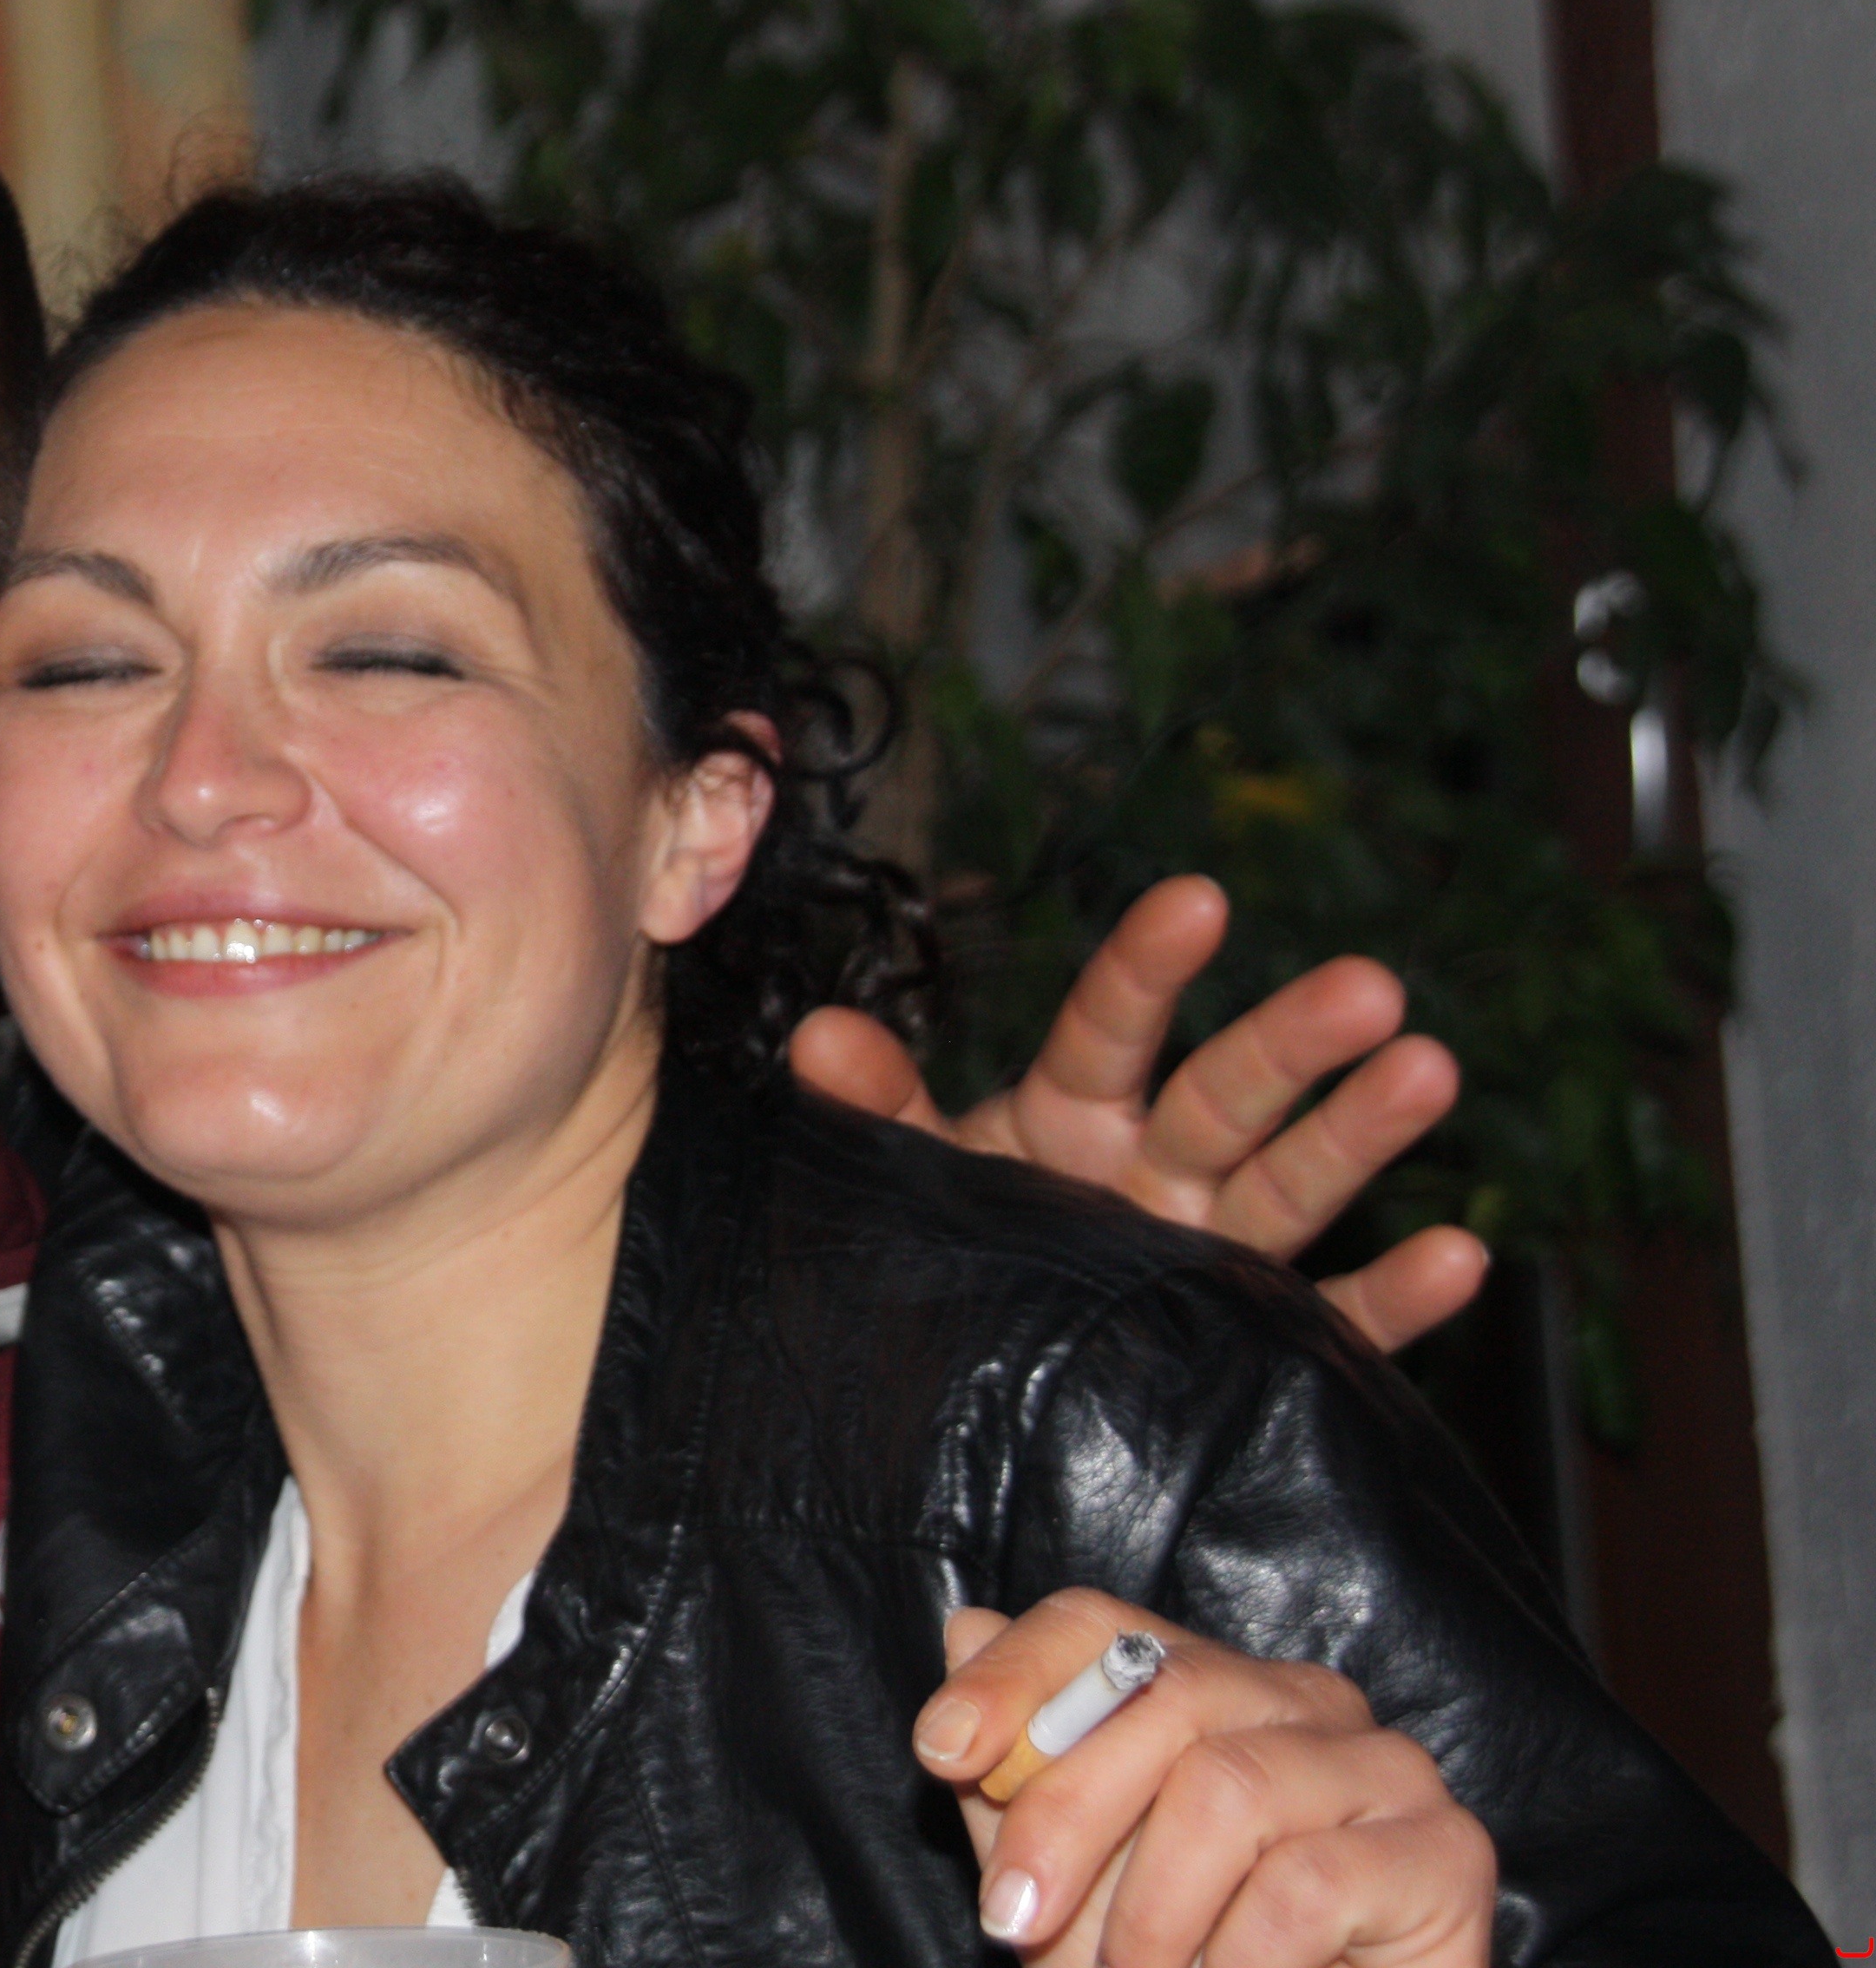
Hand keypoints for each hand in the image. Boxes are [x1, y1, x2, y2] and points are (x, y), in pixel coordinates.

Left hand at [788, 875, 1482, 1354]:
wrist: (969, 1380)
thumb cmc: (947, 1246)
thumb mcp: (909, 1176)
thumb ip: (878, 1109)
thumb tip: (816, 1038)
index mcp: (1069, 1116)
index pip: (1110, 1027)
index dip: (1147, 966)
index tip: (1195, 899)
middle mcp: (1157, 1171)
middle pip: (1229, 1093)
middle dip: (1296, 1039)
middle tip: (1370, 984)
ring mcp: (1215, 1249)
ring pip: (1297, 1183)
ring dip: (1364, 1130)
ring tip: (1430, 1068)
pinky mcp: (1259, 1336)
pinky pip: (1336, 1320)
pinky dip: (1397, 1296)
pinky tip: (1463, 1259)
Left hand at [916, 1591, 1493, 1966]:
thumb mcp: (1074, 1880)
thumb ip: (1023, 1772)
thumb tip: (967, 1629)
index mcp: (1210, 1687)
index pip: (1098, 1625)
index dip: (1013, 1678)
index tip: (942, 1753)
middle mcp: (1303, 1701)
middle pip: (1161, 1696)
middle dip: (1063, 1816)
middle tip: (1012, 1923)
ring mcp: (1386, 1767)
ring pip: (1228, 1788)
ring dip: (1151, 1912)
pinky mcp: (1445, 1853)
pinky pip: (1306, 1883)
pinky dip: (1237, 1959)